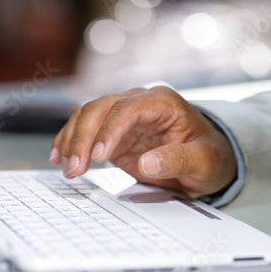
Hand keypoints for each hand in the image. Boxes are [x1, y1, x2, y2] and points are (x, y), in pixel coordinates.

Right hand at [49, 86, 236, 197]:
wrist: (205, 160)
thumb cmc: (209, 156)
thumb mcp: (205, 162)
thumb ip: (179, 160)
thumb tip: (148, 163)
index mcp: (162, 103)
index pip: (127, 108)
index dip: (109, 130)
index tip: (98, 156)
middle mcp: (139, 103)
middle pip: (100, 108)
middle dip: (83, 138)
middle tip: (75, 169)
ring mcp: (124, 116)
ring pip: (87, 116)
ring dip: (73, 140)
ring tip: (68, 168)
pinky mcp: (114, 132)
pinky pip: (86, 130)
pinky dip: (70, 140)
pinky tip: (60, 156)